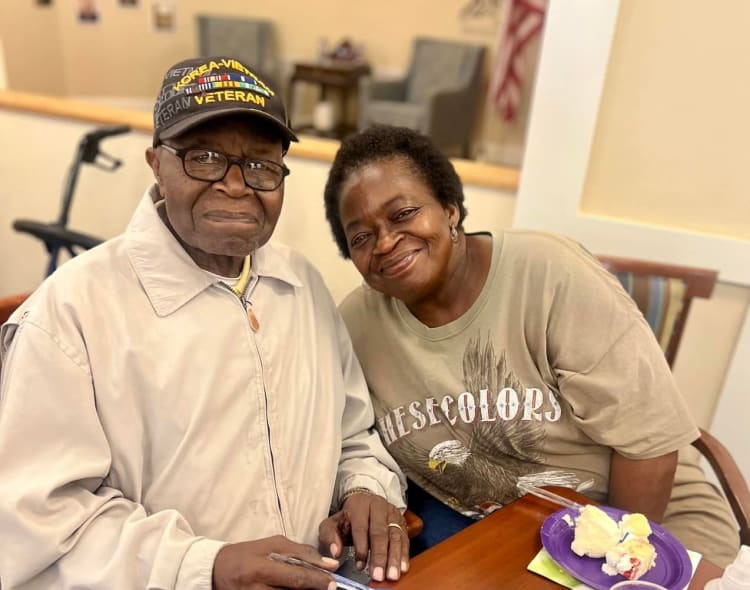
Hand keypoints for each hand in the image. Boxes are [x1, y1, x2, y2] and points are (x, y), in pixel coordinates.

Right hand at [212, 535, 338, 589]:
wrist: (216, 570)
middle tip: (327, 587)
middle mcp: (257, 588)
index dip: (318, 581)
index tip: (333, 582)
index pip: (296, 577)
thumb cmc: (248, 554)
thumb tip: (329, 564)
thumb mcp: (273, 545)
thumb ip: (301, 553)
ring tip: (311, 587)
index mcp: (262, 568)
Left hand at [318, 492, 408, 582]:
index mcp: (359, 505)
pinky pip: (405, 539)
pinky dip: (404, 555)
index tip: (359, 566)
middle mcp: (378, 507)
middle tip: (378, 575)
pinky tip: (403, 568)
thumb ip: (329, 536)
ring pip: (395, 536)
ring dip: (394, 558)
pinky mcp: (401, 522)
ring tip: (392, 575)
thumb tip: (335, 552)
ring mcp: (392, 514)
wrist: (364, 504)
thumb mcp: (333, 523)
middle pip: (380, 532)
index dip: (361, 549)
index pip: (361, 528)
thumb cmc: (347, 519)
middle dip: (380, 555)